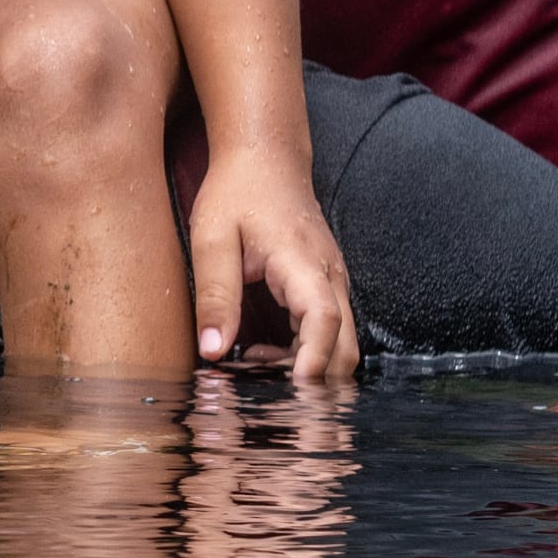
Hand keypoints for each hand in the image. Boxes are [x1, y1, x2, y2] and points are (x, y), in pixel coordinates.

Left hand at [188, 147, 359, 381]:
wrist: (266, 157)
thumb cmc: (238, 190)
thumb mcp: (212, 239)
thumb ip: (215, 294)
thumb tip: (212, 349)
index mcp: (303, 262)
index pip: (324, 320)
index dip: (312, 360)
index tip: (294, 389)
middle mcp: (330, 277)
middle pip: (345, 347)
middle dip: (317, 384)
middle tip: (269, 400)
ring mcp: (334, 283)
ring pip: (341, 346)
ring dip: (308, 372)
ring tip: (254, 370)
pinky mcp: (327, 288)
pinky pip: (330, 335)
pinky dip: (304, 356)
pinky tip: (262, 354)